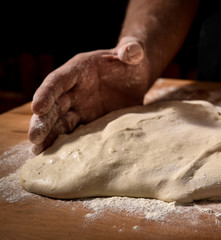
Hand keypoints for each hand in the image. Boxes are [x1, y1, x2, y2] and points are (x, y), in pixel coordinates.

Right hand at [28, 37, 149, 153]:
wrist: (133, 80)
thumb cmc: (130, 64)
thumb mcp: (133, 55)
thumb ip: (131, 52)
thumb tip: (133, 51)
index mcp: (79, 70)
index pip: (59, 80)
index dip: (47, 92)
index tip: (37, 107)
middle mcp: (74, 89)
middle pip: (54, 105)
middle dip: (43, 121)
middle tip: (33, 138)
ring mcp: (79, 107)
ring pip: (59, 121)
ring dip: (48, 135)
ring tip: (37, 151)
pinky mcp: (87, 121)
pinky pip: (73, 132)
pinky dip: (63, 142)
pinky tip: (53, 155)